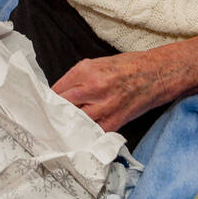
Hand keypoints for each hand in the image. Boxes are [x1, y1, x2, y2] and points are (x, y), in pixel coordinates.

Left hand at [51, 50, 171, 133]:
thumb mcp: (96, 63)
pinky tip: (78, 134)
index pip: (56, 90)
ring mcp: (104, 106)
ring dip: (66, 125)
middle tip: (45, 120)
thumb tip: (58, 94)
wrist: (155, 74)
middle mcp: (93, 87)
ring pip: (75, 121)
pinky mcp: (114, 121)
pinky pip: (92, 132)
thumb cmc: (126, 67)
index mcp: (86, 70)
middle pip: (62, 107)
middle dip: (53, 114)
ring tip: (58, 129)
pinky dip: (84, 133)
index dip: (48, 100)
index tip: (42, 106)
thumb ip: (76, 78)